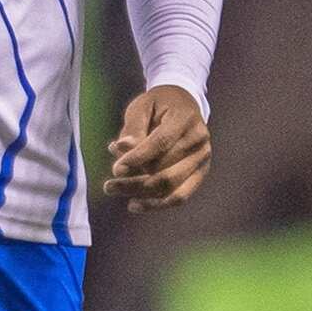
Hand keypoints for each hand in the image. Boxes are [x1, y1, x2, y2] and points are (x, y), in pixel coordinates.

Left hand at [102, 85, 210, 213]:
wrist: (184, 106)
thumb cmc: (158, 105)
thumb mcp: (142, 107)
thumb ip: (133, 128)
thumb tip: (121, 148)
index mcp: (185, 118)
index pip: (162, 142)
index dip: (138, 157)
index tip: (116, 169)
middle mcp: (199, 141)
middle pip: (166, 169)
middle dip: (134, 181)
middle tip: (109, 186)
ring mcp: (202, 159)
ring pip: (171, 186)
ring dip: (141, 194)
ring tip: (116, 192)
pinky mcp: (200, 174)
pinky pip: (180, 196)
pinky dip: (156, 204)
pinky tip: (133, 205)